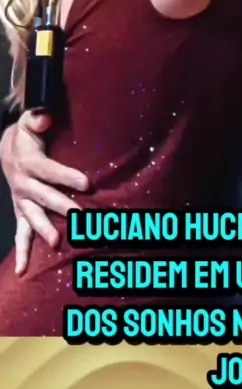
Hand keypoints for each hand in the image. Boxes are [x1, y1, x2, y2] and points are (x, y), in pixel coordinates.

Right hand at [0, 111, 88, 273]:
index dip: (67, 176)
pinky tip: (21, 271)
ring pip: (32, 218)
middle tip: (79, 216)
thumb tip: (45, 118)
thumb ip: (36, 119)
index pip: (50, 171)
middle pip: (44, 197)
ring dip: (44, 230)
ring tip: (56, 243)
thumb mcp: (29, 122)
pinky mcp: (22, 212)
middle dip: (61, 207)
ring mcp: (22, 202)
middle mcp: (24, 185)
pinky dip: (21, 252)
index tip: (87, 183)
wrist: (7, 151)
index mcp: (29, 163)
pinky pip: (20, 234)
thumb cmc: (26, 136)